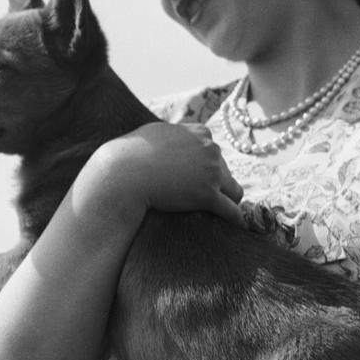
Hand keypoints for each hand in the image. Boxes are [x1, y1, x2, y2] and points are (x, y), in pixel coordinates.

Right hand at [88, 122, 243, 226]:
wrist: (123, 174)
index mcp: (199, 133)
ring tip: (221, 213)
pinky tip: (235, 227)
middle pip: (223, 169)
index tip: (197, 178)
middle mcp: (210, 149)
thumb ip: (172, 134)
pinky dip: (235, 219)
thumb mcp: (155, 133)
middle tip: (201, 198)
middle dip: (215, 183)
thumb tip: (172, 133)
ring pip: (233, 190)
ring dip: (227, 200)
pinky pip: (231, 210)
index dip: (205, 166)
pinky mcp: (207, 196)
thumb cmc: (131, 155)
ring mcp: (211, 172)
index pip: (212, 150)